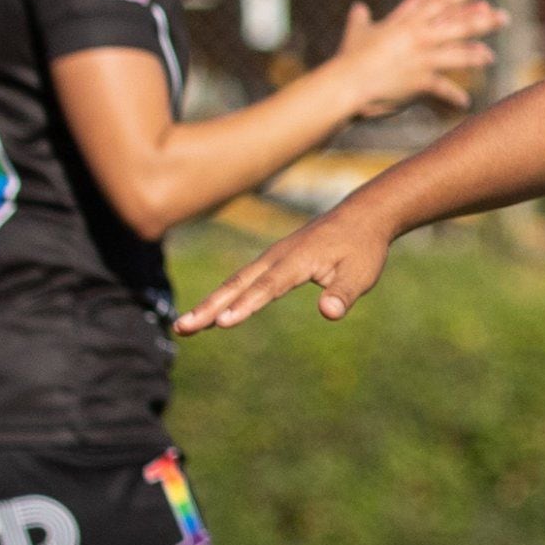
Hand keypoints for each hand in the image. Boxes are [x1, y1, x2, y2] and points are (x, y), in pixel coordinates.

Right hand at [178, 199, 398, 331]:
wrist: (361, 217)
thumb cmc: (362, 248)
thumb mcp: (361, 273)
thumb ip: (344, 294)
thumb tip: (329, 313)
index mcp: (297, 261)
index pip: (267, 287)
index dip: (246, 306)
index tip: (222, 323)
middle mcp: (276, 257)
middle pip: (237, 285)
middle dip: (209, 308)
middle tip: (182, 327)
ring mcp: (270, 257)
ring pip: (234, 282)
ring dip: (209, 304)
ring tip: (184, 326)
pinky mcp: (271, 261)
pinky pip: (242, 280)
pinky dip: (223, 297)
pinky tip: (211, 314)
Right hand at [329, 0, 503, 117]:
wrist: (345, 82)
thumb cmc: (348, 59)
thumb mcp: (355, 33)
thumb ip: (360, 19)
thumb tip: (358, 6)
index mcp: (403, 24)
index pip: (431, 4)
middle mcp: (416, 37)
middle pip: (455, 24)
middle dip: (480, 19)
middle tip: (502, 16)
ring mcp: (420, 58)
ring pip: (457, 53)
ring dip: (476, 55)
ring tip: (490, 57)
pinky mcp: (420, 80)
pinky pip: (442, 89)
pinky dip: (453, 97)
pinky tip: (465, 103)